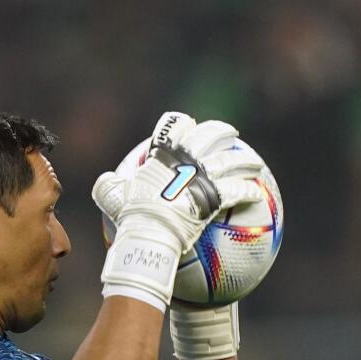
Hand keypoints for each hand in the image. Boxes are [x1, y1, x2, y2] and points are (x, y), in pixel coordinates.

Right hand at [92, 111, 264, 310]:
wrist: (150, 233)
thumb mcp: (112, 198)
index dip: (184, 125)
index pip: (174, 128)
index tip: (191, 126)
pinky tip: (257, 194)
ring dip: (245, 160)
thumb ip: (108, 187)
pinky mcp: (216, 196)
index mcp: (163, 157)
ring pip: (231, 161)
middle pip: (210, 136)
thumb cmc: (130, 217)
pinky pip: (238, 190)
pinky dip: (248, 191)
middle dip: (222, 132)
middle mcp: (186, 161)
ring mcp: (203, 177)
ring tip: (254, 163)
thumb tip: (103, 182)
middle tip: (230, 134)